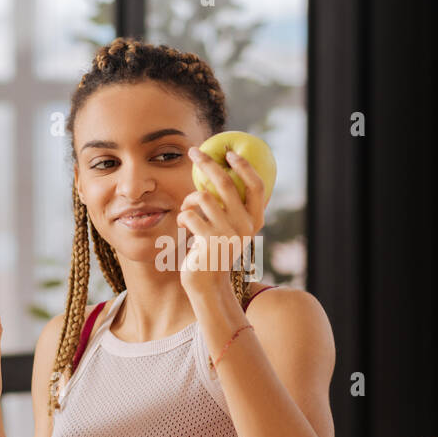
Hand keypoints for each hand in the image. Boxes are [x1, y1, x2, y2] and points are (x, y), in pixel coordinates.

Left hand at [177, 147, 268, 299]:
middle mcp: (245, 226)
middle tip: (193, 152)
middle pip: (226, 183)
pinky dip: (181, 217)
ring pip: (202, 197)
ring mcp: (228, 234)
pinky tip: (181, 226)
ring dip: (188, 200)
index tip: (229, 153)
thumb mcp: (229, 229)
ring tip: (185, 210)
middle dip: (207, 163)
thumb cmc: (214, 250)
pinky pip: (189, 214)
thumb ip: (232, 207)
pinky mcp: (208, 241)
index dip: (244, 166)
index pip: (256, 186)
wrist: (207, 283)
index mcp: (255, 221)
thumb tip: (222, 171)